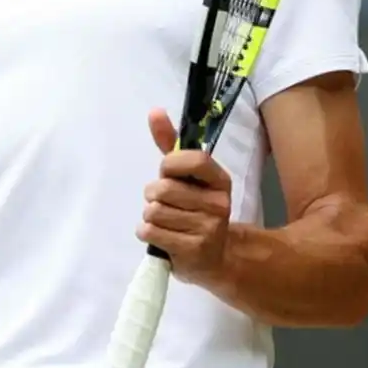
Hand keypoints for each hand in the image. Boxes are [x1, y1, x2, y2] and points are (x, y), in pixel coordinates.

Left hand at [136, 109, 232, 288]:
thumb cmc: (194, 209)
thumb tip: (154, 111)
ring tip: (165, 222)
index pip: (194, 159)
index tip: (167, 172)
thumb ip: (170, 143)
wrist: (216, 257)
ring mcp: (208, 229)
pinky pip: (151, 232)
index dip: (170, 165)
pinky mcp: (193, 251)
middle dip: (153, 196)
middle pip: (164, 189)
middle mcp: (219, 204)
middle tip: (164, 204)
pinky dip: (147, 233)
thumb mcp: (187, 176)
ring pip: (153, 211)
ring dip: (149, 217)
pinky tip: (162, 236)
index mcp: (220, 181)